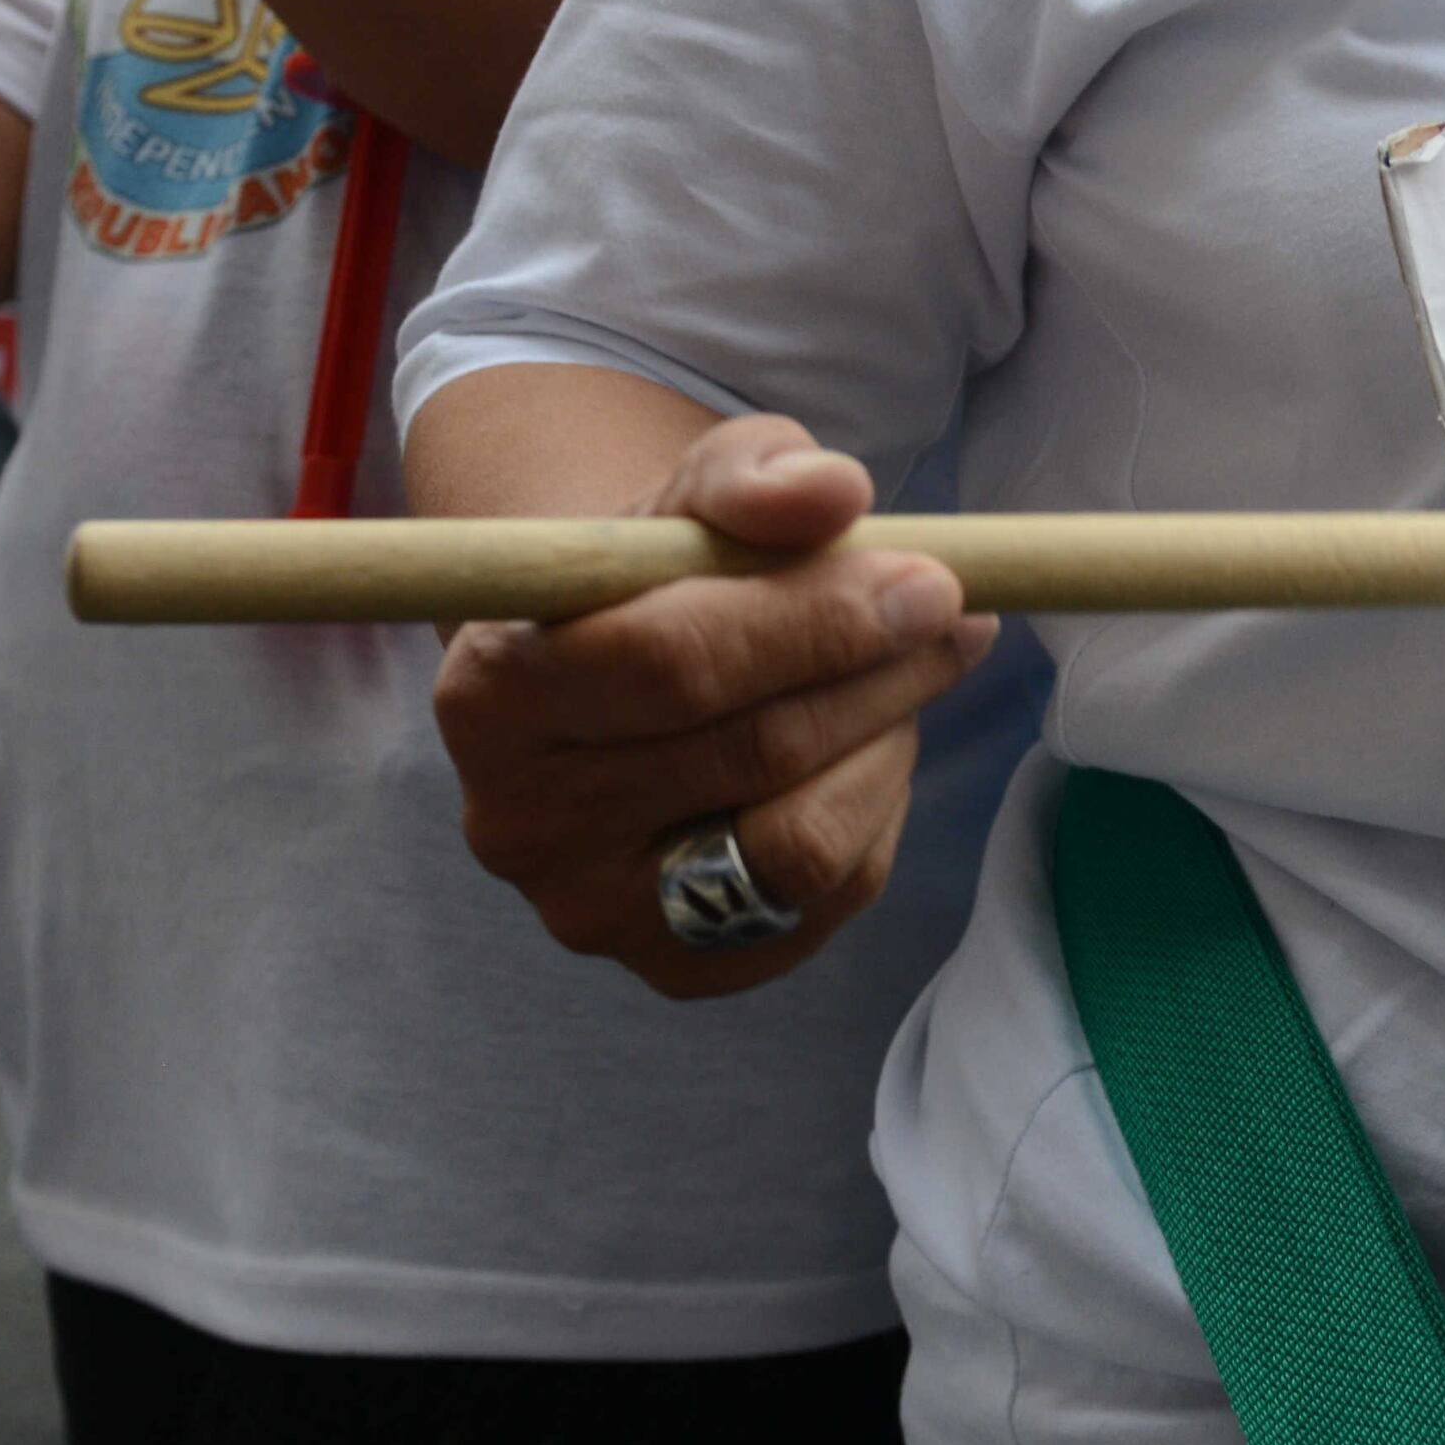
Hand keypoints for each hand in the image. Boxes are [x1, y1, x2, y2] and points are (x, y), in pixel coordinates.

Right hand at [431, 418, 1005, 999]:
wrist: (621, 677)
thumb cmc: (657, 574)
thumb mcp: (693, 492)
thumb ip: (751, 476)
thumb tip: (834, 491)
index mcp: (491, 688)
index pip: (670, 663)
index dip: (815, 621)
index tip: (928, 580)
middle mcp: (518, 821)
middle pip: (751, 751)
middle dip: (880, 673)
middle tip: (953, 614)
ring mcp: (593, 911)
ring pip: (801, 841)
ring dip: (885, 743)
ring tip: (908, 672)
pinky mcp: (676, 968)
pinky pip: (826, 900)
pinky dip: (874, 810)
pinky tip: (868, 746)